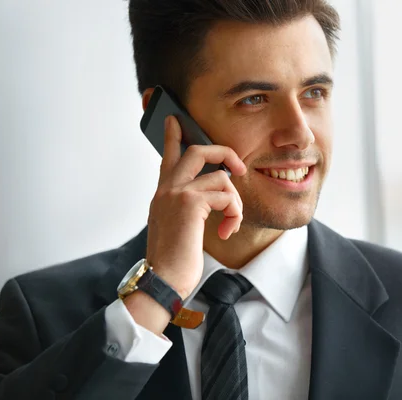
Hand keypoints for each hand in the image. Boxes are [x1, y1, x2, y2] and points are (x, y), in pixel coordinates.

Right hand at [145, 115, 246, 297]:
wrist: (163, 280)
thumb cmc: (173, 260)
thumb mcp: (176, 228)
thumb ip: (186, 208)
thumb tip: (206, 200)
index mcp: (163, 194)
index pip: (168, 157)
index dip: (172, 136)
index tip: (174, 119)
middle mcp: (166, 189)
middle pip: (197, 150)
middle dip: (224, 153)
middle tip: (238, 169)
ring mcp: (176, 193)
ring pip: (221, 176)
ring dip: (235, 202)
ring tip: (230, 223)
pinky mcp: (190, 203)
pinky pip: (226, 194)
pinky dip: (234, 213)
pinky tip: (225, 232)